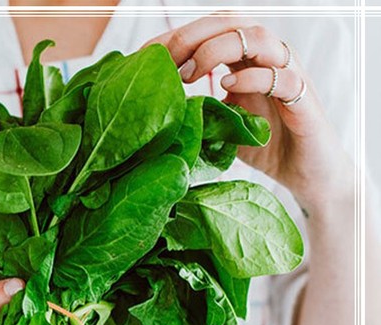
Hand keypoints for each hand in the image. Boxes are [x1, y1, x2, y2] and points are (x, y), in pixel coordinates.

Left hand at [146, 15, 352, 213]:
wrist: (306, 174)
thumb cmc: (262, 144)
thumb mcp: (219, 124)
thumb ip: (195, 110)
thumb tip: (154, 111)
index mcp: (245, 58)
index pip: (210, 28)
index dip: (176, 36)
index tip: (146, 55)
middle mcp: (268, 57)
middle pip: (230, 22)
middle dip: (191, 37)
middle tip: (166, 63)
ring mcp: (288, 73)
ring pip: (257, 37)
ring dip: (216, 50)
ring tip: (190, 75)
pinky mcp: (304, 98)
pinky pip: (282, 77)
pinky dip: (252, 78)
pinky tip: (228, 88)